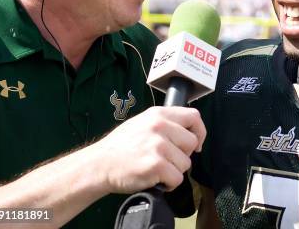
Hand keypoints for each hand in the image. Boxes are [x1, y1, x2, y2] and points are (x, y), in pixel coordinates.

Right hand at [90, 106, 205, 192]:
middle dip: (182, 155)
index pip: (194, 117)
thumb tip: (189, 132)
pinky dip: (169, 184)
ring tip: (156, 169)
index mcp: (159, 114)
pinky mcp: (156, 164)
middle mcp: (160, 126)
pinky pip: (177, 179)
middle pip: (192, 142)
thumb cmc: (120, 147)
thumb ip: (165, 123)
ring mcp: (159, 145)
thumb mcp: (142, 123)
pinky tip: (156, 179)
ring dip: (174, 170)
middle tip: (166, 160)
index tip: (196, 144)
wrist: (99, 165)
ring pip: (186, 163)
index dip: (199, 132)